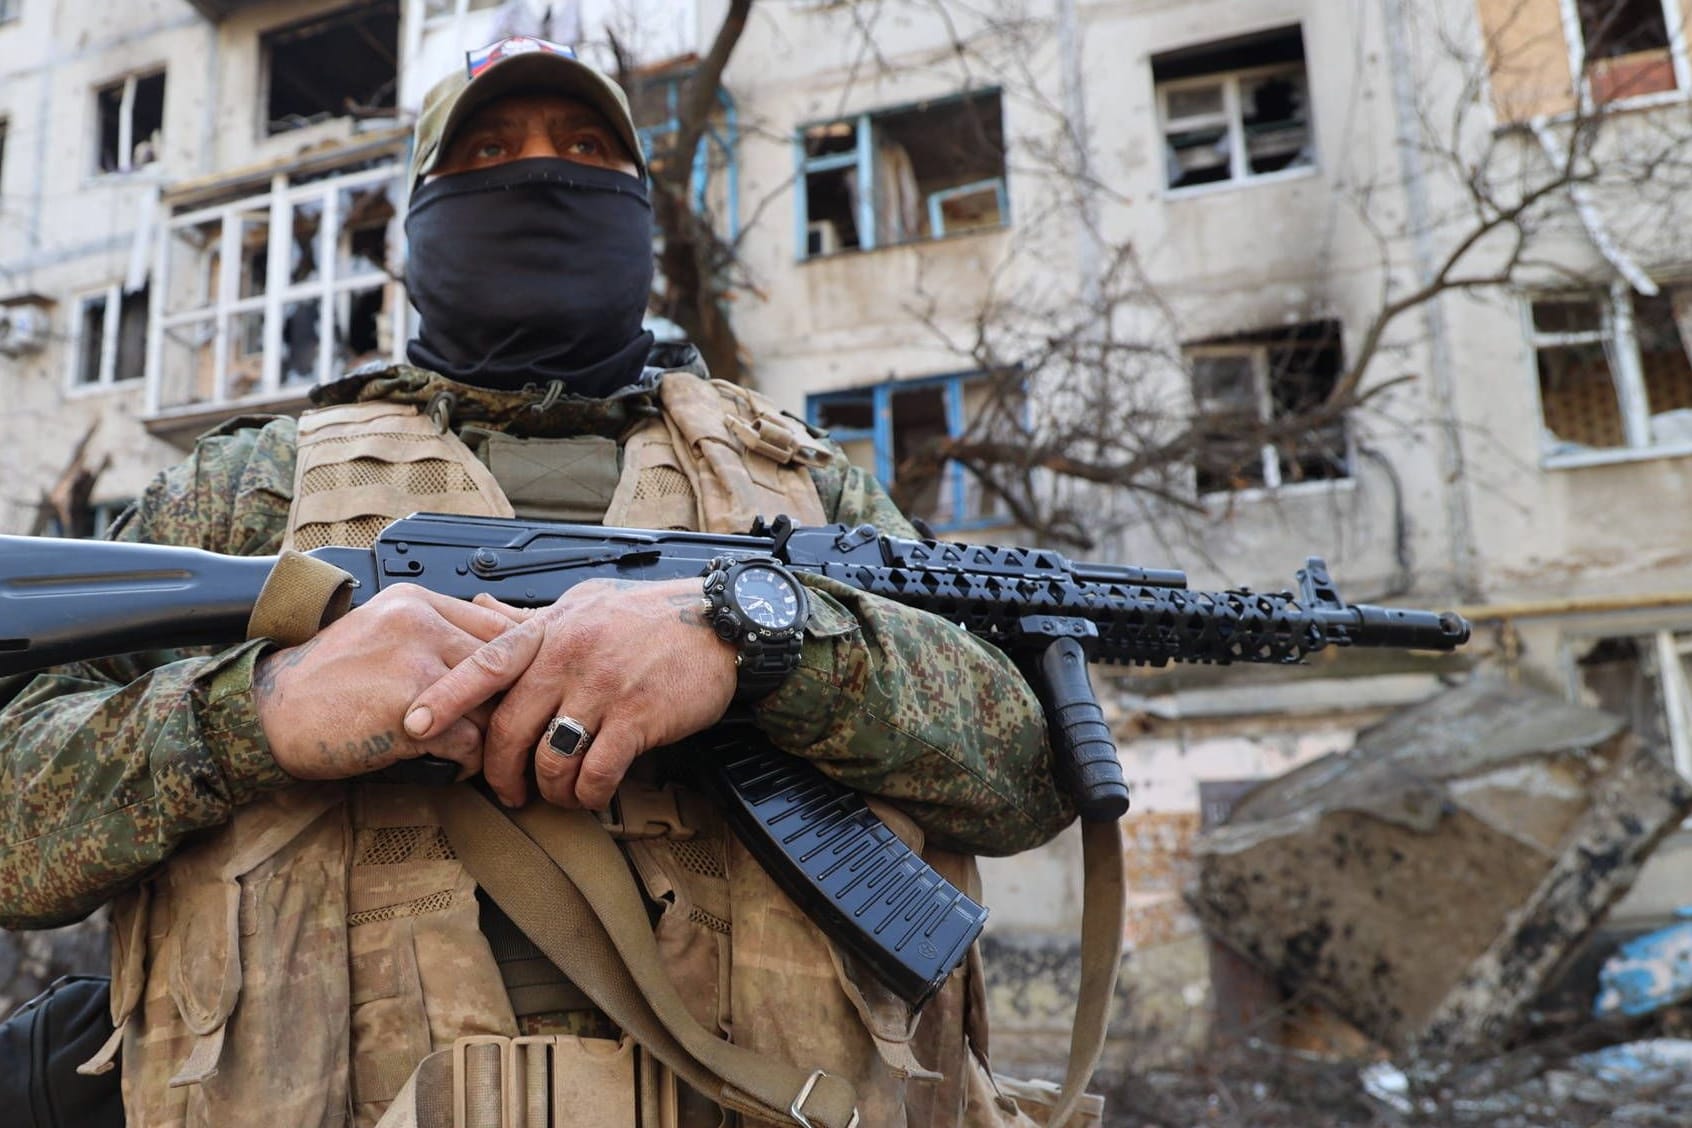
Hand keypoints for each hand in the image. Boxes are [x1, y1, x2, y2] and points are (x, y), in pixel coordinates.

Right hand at [254, 584, 514, 780]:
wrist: (270, 713)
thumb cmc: (325, 679)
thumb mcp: (381, 630)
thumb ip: (434, 632)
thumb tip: (499, 653)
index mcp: (416, 602)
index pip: (501, 624)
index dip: (522, 660)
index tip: (526, 686)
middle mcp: (421, 625)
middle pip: (506, 664)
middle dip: (512, 701)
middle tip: (512, 726)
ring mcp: (417, 667)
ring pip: (492, 705)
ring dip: (489, 736)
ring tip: (477, 750)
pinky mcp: (411, 715)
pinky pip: (470, 743)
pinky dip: (466, 763)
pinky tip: (449, 766)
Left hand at [402, 579, 738, 809]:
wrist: (721, 625)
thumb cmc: (650, 616)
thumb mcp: (584, 603)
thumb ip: (533, 616)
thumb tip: (481, 606)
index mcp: (552, 631)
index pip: (486, 663)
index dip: (446, 696)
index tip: (415, 724)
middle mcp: (570, 657)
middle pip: (510, 727)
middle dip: (499, 772)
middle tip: (506, 792)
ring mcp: (603, 688)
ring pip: (551, 757)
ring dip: (548, 789)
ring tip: (556, 796)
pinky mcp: (638, 717)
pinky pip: (597, 771)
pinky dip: (588, 793)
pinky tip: (592, 795)